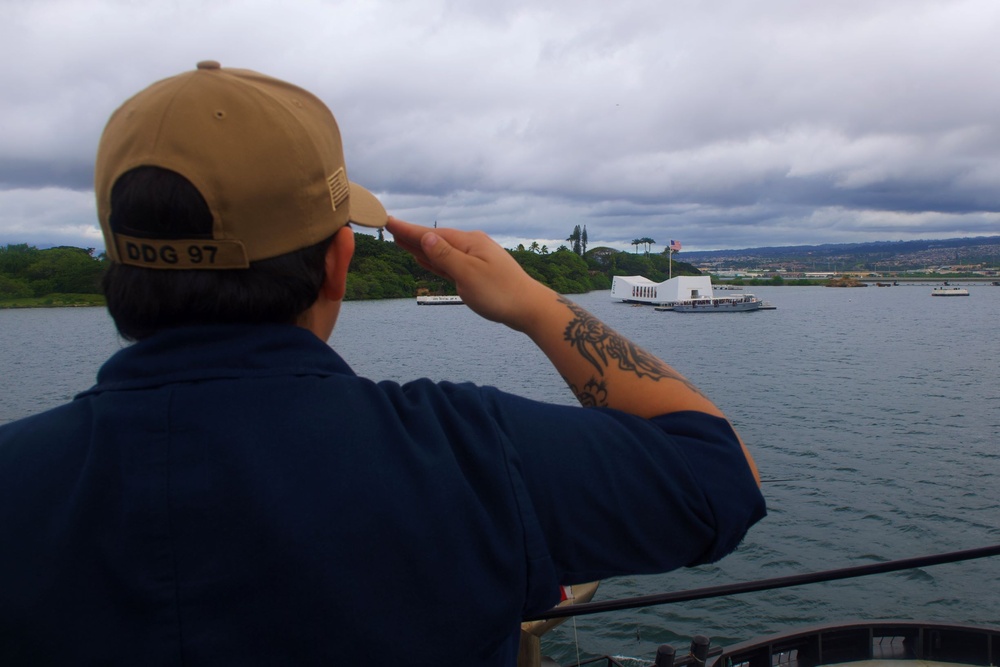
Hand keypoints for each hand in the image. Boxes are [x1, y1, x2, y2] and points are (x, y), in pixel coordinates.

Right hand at [385, 217, 549, 329]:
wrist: (529, 308)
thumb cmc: (500, 293)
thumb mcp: (468, 274)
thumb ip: (445, 256)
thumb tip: (425, 237)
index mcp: (469, 242)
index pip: (431, 234)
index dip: (408, 230)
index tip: (388, 221)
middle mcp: (472, 245)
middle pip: (435, 240)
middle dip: (412, 236)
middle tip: (389, 228)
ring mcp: (476, 258)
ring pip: (441, 251)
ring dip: (421, 247)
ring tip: (402, 241)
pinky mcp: (478, 272)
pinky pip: (450, 262)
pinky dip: (435, 260)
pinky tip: (425, 258)